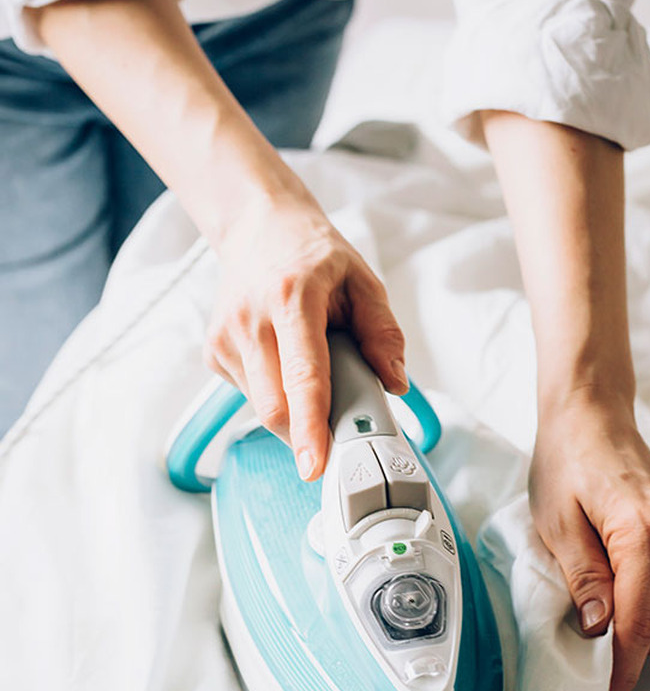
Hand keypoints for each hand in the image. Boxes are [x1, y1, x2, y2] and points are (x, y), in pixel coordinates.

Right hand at [203, 194, 407, 480]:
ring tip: (309, 368)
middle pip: (275, 407)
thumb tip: (394, 383)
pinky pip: (250, 395)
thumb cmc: (313, 255)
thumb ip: (382, 333)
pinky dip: (274, 393)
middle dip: (307, 432)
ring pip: (262, 407)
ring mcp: (226, 336)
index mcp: (291, 297)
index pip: (302, 376)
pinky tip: (281, 359)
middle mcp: (251, 318)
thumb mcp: (363, 281)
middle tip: (337, 427)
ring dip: (293, 409)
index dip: (309, 427)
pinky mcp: (214, 351)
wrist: (257, 227)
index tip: (314, 464)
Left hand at [528, 390, 649, 690]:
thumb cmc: (567, 460)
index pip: (637, 627)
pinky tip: (617, 603)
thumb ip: (582, 580)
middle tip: (584, 666)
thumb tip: (596, 633)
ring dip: (638, 634)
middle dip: (625, 655)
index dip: (619, 673)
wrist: (592, 416)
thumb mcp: (556, 524)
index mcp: (645, 534)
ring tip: (595, 628)